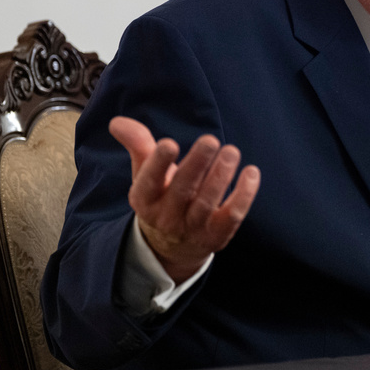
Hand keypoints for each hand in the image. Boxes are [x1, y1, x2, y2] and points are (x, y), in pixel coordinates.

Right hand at [110, 116, 260, 283]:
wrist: (172, 247)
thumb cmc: (161, 198)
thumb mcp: (145, 174)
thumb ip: (137, 145)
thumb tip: (117, 121)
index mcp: (145, 199)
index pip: (148, 182)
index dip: (158, 164)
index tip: (169, 144)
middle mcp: (167, 216)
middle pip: (182, 190)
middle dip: (197, 164)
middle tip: (210, 140)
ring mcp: (193, 228)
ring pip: (207, 202)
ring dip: (221, 176)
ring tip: (231, 152)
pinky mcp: (217, 234)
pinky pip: (232, 216)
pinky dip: (244, 195)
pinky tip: (251, 173)